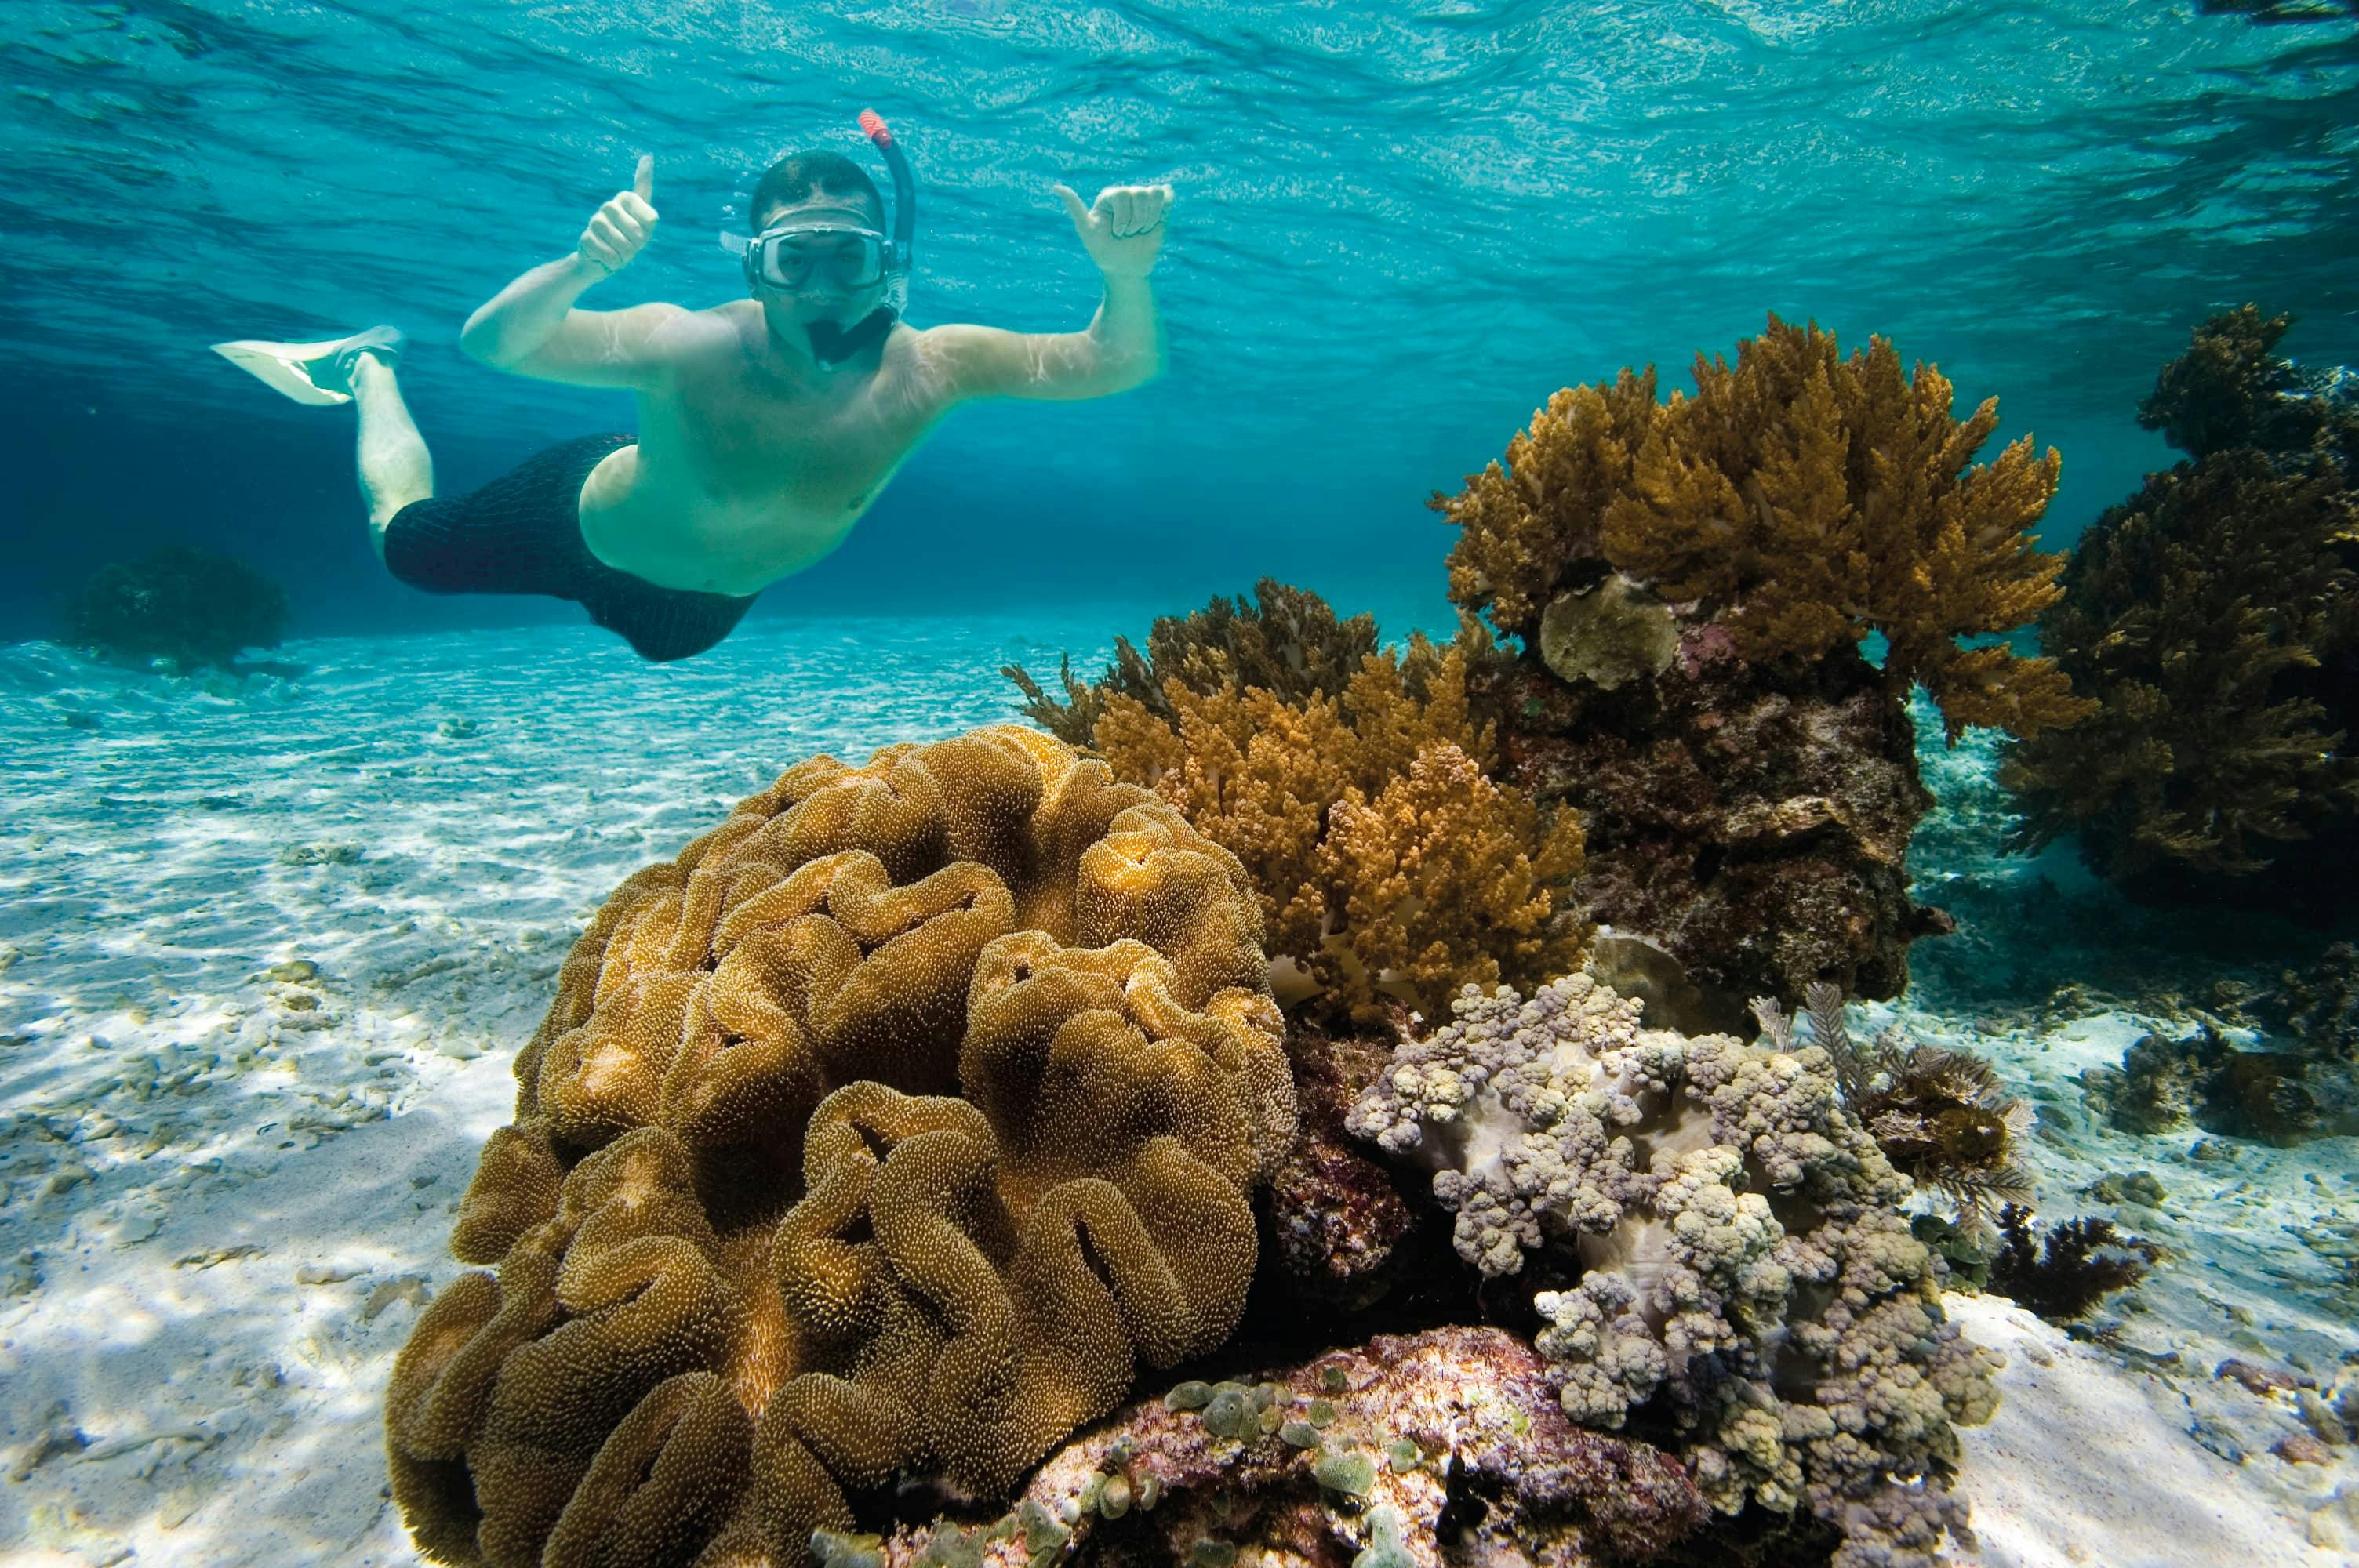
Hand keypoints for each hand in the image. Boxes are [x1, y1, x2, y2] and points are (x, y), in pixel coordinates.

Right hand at [578, 155, 656, 276]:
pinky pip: (608, 254)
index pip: (646, 209)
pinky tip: (609, 258)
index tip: (645, 227)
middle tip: (632, 246)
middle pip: (636, 231)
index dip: (648, 224)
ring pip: (622, 244)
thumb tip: (647, 155)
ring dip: (626, 255)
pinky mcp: (586, 238)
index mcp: (626, 199)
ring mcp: (596, 221)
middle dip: (638, 245)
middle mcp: (610, 206)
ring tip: (620, 252)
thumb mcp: (646, 222)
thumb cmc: (631, 240)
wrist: (606, 261)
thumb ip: (645, 192)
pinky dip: (613, 261)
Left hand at [1053, 182, 1172, 278]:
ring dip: (1150, 219)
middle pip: (1139, 193)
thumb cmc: (1104, 252)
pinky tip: (1155, 224)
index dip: (1123, 217)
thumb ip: (1075, 209)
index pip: (1122, 194)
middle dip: (1136, 221)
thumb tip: (1056, 188)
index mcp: (1109, 197)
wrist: (1126, 269)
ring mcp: (1144, 200)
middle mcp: (1126, 194)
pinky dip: (1163, 211)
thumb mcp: (1087, 232)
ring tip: (1141, 231)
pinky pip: (1167, 195)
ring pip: (1154, 193)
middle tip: (1129, 235)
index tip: (1117, 234)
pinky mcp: (1160, 207)